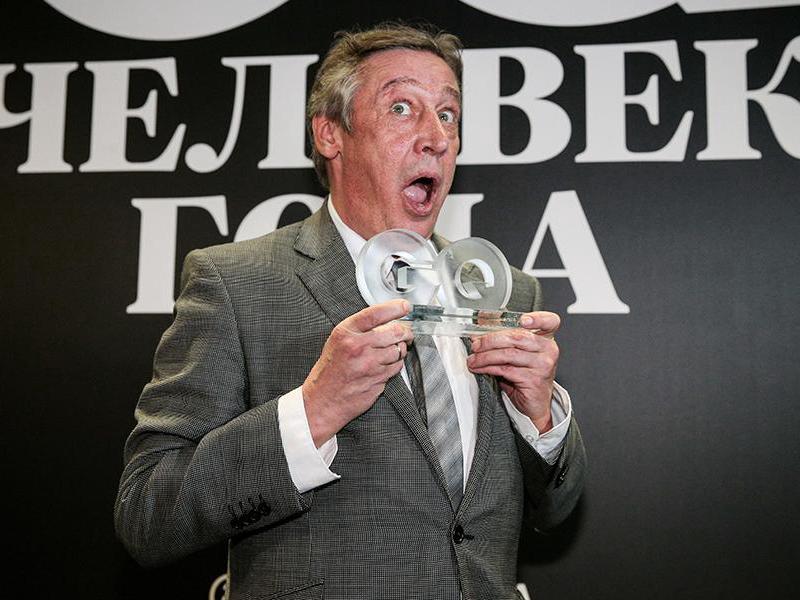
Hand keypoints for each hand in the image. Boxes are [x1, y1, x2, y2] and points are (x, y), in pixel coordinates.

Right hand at [302, 299, 412, 445]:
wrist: (323, 400)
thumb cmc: (330, 370)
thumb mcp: (338, 341)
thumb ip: (360, 329)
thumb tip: (387, 319)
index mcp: (346, 333)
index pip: (376, 314)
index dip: (395, 308)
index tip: (405, 306)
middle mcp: (358, 347)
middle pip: (395, 332)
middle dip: (405, 331)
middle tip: (406, 332)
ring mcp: (369, 365)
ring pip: (399, 350)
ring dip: (401, 349)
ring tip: (393, 350)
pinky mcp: (377, 380)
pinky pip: (396, 367)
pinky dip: (396, 364)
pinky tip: (386, 365)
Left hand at [466, 311, 560, 432]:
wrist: (535, 404)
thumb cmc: (526, 376)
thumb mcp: (518, 355)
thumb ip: (505, 341)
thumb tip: (480, 333)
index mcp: (546, 339)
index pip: (550, 321)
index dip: (537, 318)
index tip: (523, 320)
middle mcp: (548, 350)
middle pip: (517, 337)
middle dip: (490, 340)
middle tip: (476, 345)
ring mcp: (543, 365)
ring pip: (508, 354)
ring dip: (485, 356)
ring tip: (473, 359)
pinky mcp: (534, 379)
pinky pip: (505, 369)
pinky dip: (487, 367)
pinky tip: (479, 368)